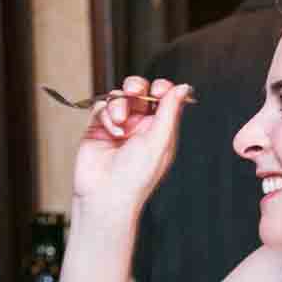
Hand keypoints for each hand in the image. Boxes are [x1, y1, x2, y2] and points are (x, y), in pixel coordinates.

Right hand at [71, 76, 191, 216]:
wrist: (105, 193)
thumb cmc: (136, 176)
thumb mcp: (160, 141)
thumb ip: (170, 111)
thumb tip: (183, 88)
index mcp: (160, 130)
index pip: (164, 99)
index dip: (162, 88)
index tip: (159, 89)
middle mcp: (140, 127)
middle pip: (140, 92)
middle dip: (136, 87)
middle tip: (134, 91)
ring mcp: (119, 126)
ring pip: (119, 97)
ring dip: (119, 104)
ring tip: (120, 122)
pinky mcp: (98, 128)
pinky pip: (102, 107)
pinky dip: (106, 114)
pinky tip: (111, 130)